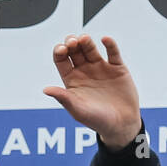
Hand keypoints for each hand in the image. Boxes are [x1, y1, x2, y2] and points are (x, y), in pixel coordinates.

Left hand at [43, 34, 141, 149]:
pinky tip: (105, 40)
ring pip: (91, 49)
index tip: (62, 49)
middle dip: (71, 43)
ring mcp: (101, 68)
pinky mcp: (117, 68)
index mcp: (72, 80)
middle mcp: (85, 71)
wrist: (121, 125)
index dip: (59, 52)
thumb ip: (63, 98)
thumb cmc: (97, 121)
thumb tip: (45, 89)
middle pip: (74, 51)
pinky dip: (109, 44)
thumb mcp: (78, 110)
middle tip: (72, 42)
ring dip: (86, 41)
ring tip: (84, 39)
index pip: (61, 61)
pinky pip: (113, 52)